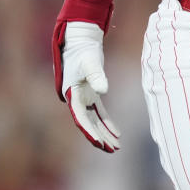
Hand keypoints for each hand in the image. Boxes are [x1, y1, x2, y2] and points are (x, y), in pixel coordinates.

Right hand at [52, 20, 120, 151]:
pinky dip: (107, 122)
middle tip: (112, 149)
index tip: (100, 142)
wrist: (80, 40)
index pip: (80, 118)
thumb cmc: (83, 51)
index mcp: (72, 94)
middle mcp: (76, 99)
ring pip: (94, 121)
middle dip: (99, 138)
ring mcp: (83, 97)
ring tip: (116, 146)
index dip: (89, 131)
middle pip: (88, 124)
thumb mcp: (90, 63)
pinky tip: (117, 133)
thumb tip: (104, 90)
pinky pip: (99, 112)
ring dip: (104, 133)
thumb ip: (96, 76)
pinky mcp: (91, 94)